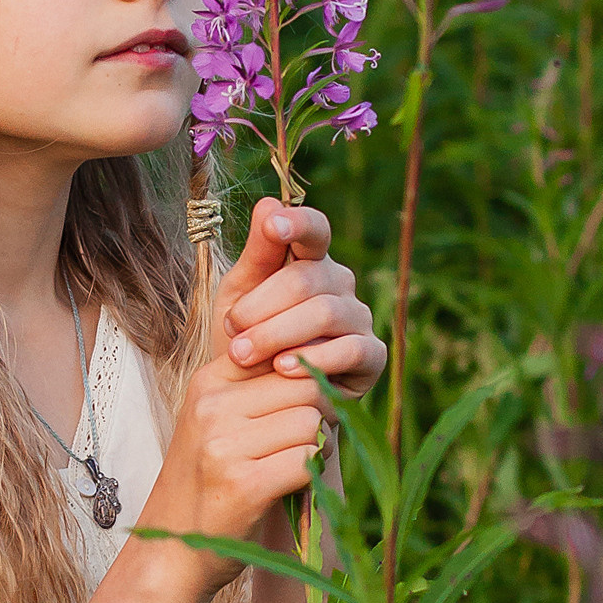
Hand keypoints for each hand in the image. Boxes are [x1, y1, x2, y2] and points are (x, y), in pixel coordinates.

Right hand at [138, 336, 335, 585]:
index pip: (282, 351)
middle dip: (320, 412)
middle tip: (305, 441)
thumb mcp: (217, 421)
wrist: (171, 550)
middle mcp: (212, 407)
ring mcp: (224, 446)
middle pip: (305, 384)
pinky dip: (312, 474)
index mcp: (207, 383)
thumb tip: (319, 355)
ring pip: (310, 421)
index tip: (303, 405)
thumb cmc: (206, 483)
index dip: (307, 378)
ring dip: (318, 444)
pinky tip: (293, 485)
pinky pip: (308, 460)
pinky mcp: (245, 485)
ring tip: (295, 463)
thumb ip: (257, 387)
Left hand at [216, 199, 385, 400]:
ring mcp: (359, 318)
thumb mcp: (239, 294)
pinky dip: (313, 359)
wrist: (258, 400)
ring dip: (277, 333)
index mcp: (310, 260)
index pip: (315, 229)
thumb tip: (268, 202)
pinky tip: (283, 369)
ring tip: (242, 354)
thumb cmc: (247, 339)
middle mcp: (340, 283)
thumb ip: (257, 253)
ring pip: (325, 312)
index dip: (298, 223)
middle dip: (262, 305)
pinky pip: (350, 349)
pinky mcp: (372, 355)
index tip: (273, 226)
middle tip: (231, 331)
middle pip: (307, 278)